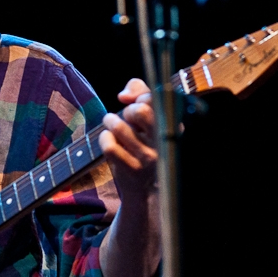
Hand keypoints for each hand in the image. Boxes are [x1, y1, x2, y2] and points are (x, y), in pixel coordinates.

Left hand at [99, 78, 158, 198]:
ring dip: (110, 121)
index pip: (155, 98)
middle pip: (140, 111)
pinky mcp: (132, 170)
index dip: (140, 96)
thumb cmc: (145, 141)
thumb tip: (124, 95)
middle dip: (127, 111)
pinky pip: (109, 146)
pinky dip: (104, 139)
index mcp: (173, 124)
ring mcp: (149, 158)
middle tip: (126, 117)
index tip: (135, 103)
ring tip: (112, 124)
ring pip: (120, 127)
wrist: (144, 185)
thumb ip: (139, 91)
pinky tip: (109, 141)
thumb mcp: (149, 114)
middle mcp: (164, 141)